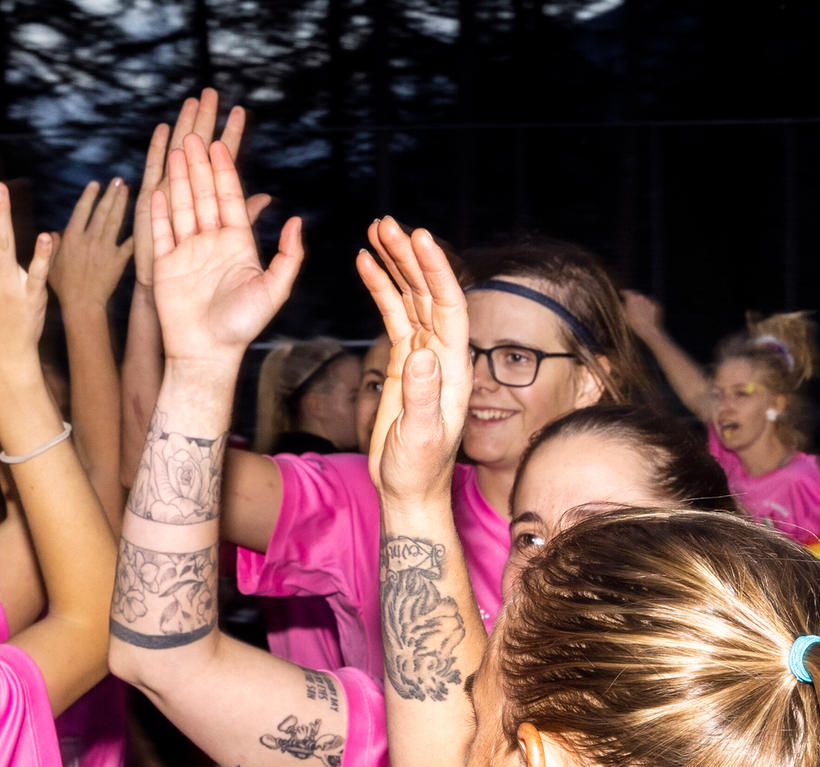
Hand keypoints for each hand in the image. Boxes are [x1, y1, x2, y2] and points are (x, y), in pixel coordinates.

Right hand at [51, 178, 133, 311]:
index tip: (96, 184)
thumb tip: (54, 232)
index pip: (82, 210)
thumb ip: (51, 245)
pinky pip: (128, 243)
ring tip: (127, 189)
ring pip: (115, 221)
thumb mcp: (49, 265)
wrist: (83, 305)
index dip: (89, 196)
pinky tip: (143, 220)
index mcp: (72, 238)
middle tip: (118, 180)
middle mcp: (90, 239)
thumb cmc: (63, 287)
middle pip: (102, 211)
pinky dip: (135, 232)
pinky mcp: (118, 261)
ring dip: (121, 204)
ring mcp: (105, 249)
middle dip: (110, 193)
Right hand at [146, 136, 302, 371]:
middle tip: (194, 135)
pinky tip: (157, 190)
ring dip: (179, 180)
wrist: (207, 354)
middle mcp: (212, 244)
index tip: (220, 144)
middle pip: (205, 195)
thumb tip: (296, 222)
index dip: (225, 171)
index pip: (231, 199)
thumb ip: (287, 256)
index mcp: (237, 244)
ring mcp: (187, 253)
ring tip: (175, 151)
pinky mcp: (165, 266)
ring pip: (182, 207)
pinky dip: (159, 212)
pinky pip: (160, 233)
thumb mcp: (274, 289)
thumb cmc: (242, 326)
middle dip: (199, 165)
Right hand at [356, 217, 466, 508]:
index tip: (419, 239)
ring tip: (375, 229)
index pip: (449, 306)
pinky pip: (394, 316)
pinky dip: (381, 288)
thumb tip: (419, 353)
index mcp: (454, 367)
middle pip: (429, 293)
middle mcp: (443, 354)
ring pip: (411, 298)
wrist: (408, 490)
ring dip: (395, 264)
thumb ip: (422, 396)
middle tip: (387, 223)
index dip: (436, 270)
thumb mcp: (421, 438)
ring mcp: (423, 356)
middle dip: (409, 256)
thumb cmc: (418, 471)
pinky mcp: (404, 362)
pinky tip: (366, 264)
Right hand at [622, 288, 671, 343]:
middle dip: (633, 298)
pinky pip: (650, 304)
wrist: (648, 329)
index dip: (623, 292)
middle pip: (636, 295)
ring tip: (639, 313)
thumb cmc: (634, 323)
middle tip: (630, 303)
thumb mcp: (625, 315)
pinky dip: (648, 307)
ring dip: (641, 303)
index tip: (621, 292)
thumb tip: (624, 302)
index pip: (627, 292)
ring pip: (644, 300)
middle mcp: (641, 297)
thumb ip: (623, 306)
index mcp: (632, 298)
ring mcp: (649, 300)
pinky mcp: (656, 305)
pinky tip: (646, 315)